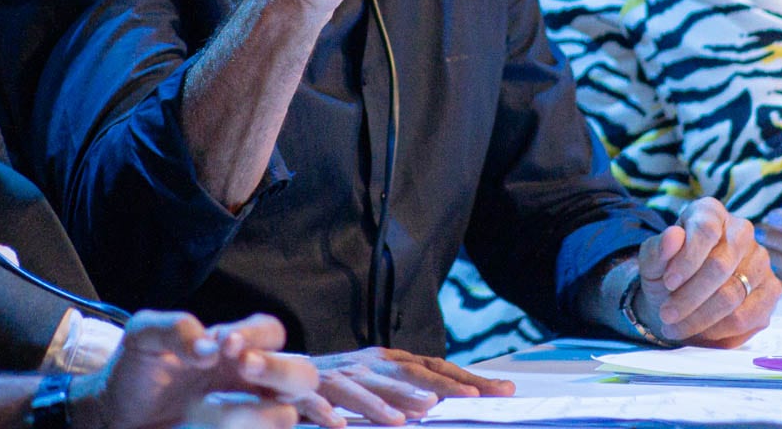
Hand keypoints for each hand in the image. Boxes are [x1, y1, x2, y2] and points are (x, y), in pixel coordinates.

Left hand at [97, 311, 315, 428]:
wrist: (115, 412)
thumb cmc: (136, 369)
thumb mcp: (144, 335)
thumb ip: (175, 328)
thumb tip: (209, 349)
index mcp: (233, 346)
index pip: (270, 332)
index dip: (257, 336)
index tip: (227, 343)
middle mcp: (248, 379)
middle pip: (301, 373)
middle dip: (279, 369)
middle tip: (245, 366)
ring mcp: (245, 413)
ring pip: (287, 413)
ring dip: (261, 412)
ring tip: (219, 411)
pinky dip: (272, 426)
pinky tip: (265, 425)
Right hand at [295, 348, 513, 426]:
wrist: (279, 370)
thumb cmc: (336, 383)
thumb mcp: (377, 383)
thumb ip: (405, 392)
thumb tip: (440, 407)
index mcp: (388, 359)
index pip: (435, 367)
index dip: (465, 377)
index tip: (502, 390)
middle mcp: (368, 362)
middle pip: (409, 373)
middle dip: (442, 385)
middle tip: (471, 397)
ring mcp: (338, 374)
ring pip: (364, 387)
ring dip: (387, 401)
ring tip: (415, 415)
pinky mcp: (307, 389)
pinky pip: (317, 402)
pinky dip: (328, 413)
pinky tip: (339, 426)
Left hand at [632, 197, 779, 346]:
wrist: (680, 302)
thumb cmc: (667, 275)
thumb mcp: (652, 263)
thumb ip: (658, 249)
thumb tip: (673, 236)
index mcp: (711, 213)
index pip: (706, 230)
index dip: (687, 259)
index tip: (668, 283)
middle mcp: (742, 232)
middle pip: (720, 265)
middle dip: (689, 296)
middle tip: (666, 315)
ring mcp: (761, 261)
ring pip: (733, 294)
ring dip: (700, 318)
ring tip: (676, 327)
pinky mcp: (771, 290)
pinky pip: (748, 316)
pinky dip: (720, 330)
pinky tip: (700, 332)